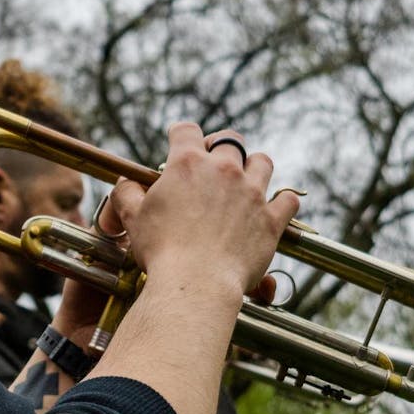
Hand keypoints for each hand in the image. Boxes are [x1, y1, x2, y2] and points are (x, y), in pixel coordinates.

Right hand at [108, 123, 298, 296]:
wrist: (196, 283)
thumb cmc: (162, 251)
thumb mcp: (133, 218)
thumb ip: (127, 193)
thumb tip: (125, 183)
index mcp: (187, 164)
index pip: (186, 130)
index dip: (181, 134)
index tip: (178, 142)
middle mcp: (223, 170)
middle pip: (230, 140)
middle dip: (221, 146)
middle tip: (213, 164)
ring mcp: (252, 193)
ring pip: (263, 162)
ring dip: (254, 167)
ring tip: (246, 181)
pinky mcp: (271, 219)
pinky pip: (288, 199)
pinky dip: (283, 201)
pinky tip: (275, 207)